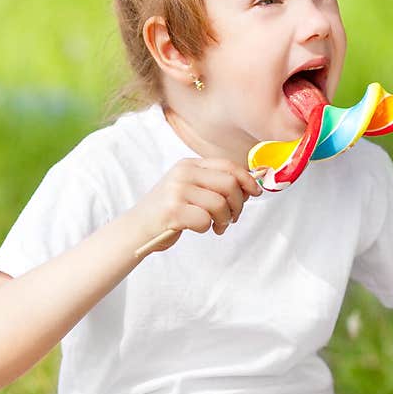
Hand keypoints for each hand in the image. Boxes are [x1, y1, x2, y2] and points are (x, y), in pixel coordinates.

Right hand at [133, 158, 261, 253]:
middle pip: (229, 184)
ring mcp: (176, 191)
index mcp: (189, 165)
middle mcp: (183, 173)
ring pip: (220, 204)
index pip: (228, 166)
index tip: (256, 193)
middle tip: (233, 217)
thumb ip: (214, 185)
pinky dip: (208, 228)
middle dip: (238, 204)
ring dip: (225, 220)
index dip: (247, 180)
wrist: (136, 229)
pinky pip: (205, 220)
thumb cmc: (168, 212)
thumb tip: (250, 187)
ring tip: (218, 226)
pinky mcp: (173, 211)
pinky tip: (200, 229)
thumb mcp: (189, 189)